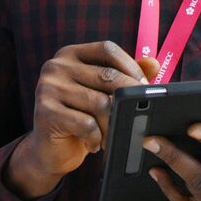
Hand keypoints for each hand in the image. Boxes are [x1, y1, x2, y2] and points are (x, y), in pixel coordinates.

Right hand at [5, 41, 155, 199]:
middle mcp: (56, 66)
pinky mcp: (45, 112)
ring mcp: (48, 87)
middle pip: (106, 75)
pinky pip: (86, 123)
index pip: (107, 49)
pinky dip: (96, 137)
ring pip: (99, 102)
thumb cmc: (78, 118)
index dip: (130, 65)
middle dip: (129, 98)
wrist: (48, 151)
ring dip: (112, 124)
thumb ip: (124, 76)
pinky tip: (94, 144)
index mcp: (70, 55)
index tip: (144, 86)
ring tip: (113, 136)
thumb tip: (154, 63)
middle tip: (137, 114)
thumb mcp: (100, 94)